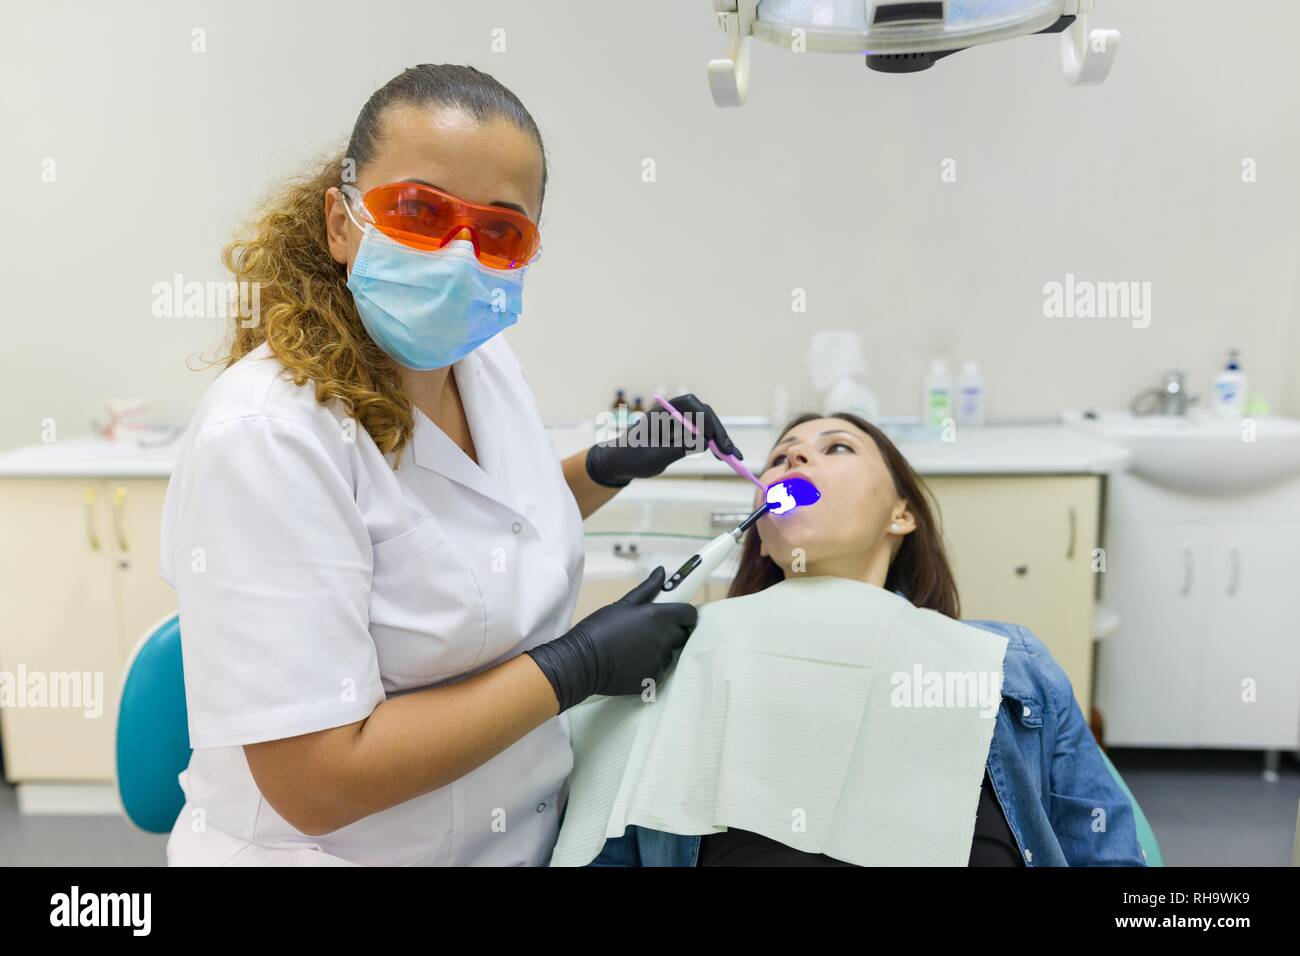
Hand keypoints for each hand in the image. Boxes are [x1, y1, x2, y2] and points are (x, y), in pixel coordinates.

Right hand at [525, 567, 696, 711]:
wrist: (582, 662)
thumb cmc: (599, 628)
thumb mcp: (623, 604)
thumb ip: (648, 588)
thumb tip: (662, 572)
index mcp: (659, 617)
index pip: (690, 614)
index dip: (684, 614)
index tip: (675, 615)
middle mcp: (664, 639)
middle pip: (682, 635)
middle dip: (672, 632)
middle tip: (650, 632)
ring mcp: (659, 661)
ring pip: (670, 654)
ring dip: (660, 650)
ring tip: (636, 648)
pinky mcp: (653, 679)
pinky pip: (659, 670)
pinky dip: (650, 667)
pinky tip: (632, 663)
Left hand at [585, 393, 742, 487]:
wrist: (619, 463)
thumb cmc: (631, 458)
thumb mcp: (653, 457)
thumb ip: (678, 448)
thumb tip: (704, 442)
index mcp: (663, 412)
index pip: (691, 405)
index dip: (706, 419)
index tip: (713, 439)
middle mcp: (673, 413)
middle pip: (704, 414)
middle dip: (719, 431)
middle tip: (730, 453)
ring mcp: (679, 423)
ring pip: (707, 424)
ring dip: (721, 438)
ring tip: (733, 457)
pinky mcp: (682, 434)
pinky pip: (703, 435)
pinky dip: (715, 444)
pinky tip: (726, 455)